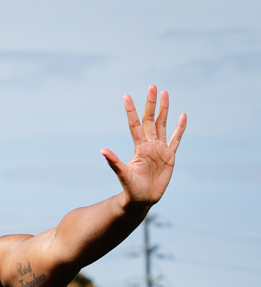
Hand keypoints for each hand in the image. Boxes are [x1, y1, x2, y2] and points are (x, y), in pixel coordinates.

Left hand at [101, 85, 186, 207]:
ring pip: (162, 125)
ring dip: (164, 110)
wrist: (142, 200)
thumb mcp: (123, 174)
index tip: (126, 96)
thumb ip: (114, 162)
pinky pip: (176, 139)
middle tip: (152, 86)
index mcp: (139, 147)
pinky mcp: (170, 156)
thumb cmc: (131, 188)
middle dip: (151, 103)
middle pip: (150, 120)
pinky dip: (180, 128)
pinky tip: (183, 115)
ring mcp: (160, 149)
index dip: (131, 111)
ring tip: (165, 93)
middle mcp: (149, 145)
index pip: (135, 125)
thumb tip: (102, 150)